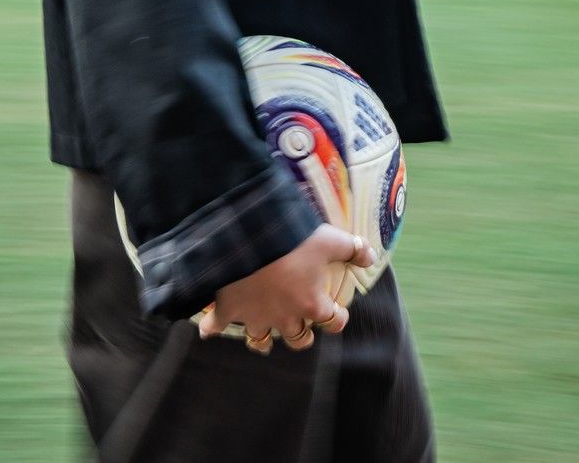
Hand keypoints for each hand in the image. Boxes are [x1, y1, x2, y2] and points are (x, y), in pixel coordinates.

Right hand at [196, 224, 375, 352]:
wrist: (246, 237)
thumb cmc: (292, 240)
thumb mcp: (329, 238)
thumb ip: (352, 248)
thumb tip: (371, 255)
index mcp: (311, 303)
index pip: (332, 321)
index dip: (337, 319)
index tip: (337, 314)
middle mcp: (284, 317)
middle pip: (298, 339)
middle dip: (302, 336)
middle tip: (303, 328)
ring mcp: (254, 316)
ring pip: (260, 340)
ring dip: (262, 341)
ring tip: (262, 340)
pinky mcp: (228, 310)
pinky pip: (216, 325)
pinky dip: (211, 328)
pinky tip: (207, 329)